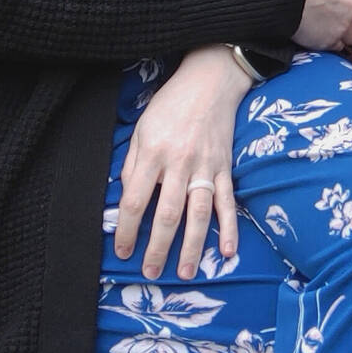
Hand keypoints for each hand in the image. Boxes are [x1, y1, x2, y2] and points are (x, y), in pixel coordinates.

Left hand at [113, 45, 250, 280]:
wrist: (211, 80)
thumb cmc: (171, 103)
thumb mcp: (142, 128)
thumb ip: (133, 163)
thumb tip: (125, 197)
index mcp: (153, 153)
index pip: (135, 201)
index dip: (126, 230)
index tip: (122, 250)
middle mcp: (179, 163)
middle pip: (166, 214)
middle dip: (157, 247)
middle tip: (151, 272)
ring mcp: (205, 167)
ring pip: (197, 214)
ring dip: (191, 246)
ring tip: (184, 272)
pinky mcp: (225, 167)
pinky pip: (227, 202)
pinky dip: (228, 228)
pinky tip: (226, 251)